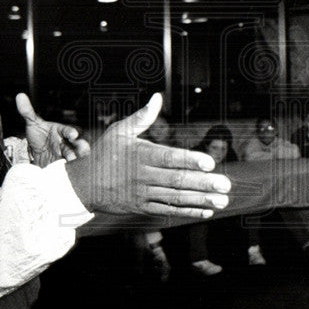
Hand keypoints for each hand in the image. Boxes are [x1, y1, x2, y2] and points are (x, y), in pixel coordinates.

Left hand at [16, 93, 90, 167]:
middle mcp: (66, 143)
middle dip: (79, 149)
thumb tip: (20, 96)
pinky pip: (68, 169)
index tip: (73, 134)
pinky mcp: (62, 167)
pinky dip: (67, 171)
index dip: (71, 132)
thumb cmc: (39, 135)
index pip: (68, 130)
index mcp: (61, 131)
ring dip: (75, 161)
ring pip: (76, 158)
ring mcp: (65, 156)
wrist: (36, 152)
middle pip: (77, 146)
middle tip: (77, 153)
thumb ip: (27, 112)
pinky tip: (64, 174)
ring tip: (72, 164)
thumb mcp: (33, 124)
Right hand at [65, 93, 230, 217]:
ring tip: (222, 200)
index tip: (209, 162)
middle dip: (203, 183)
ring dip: (200, 199)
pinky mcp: (142, 207)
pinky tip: (205, 210)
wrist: (83, 185)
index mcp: (140, 155)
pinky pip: (168, 209)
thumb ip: (142, 117)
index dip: (190, 160)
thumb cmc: (103, 154)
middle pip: (177, 180)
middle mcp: (143, 176)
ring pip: (175, 197)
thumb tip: (157, 97)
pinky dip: (187, 210)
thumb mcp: (119, 131)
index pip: (169, 158)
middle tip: (225, 185)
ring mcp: (143, 193)